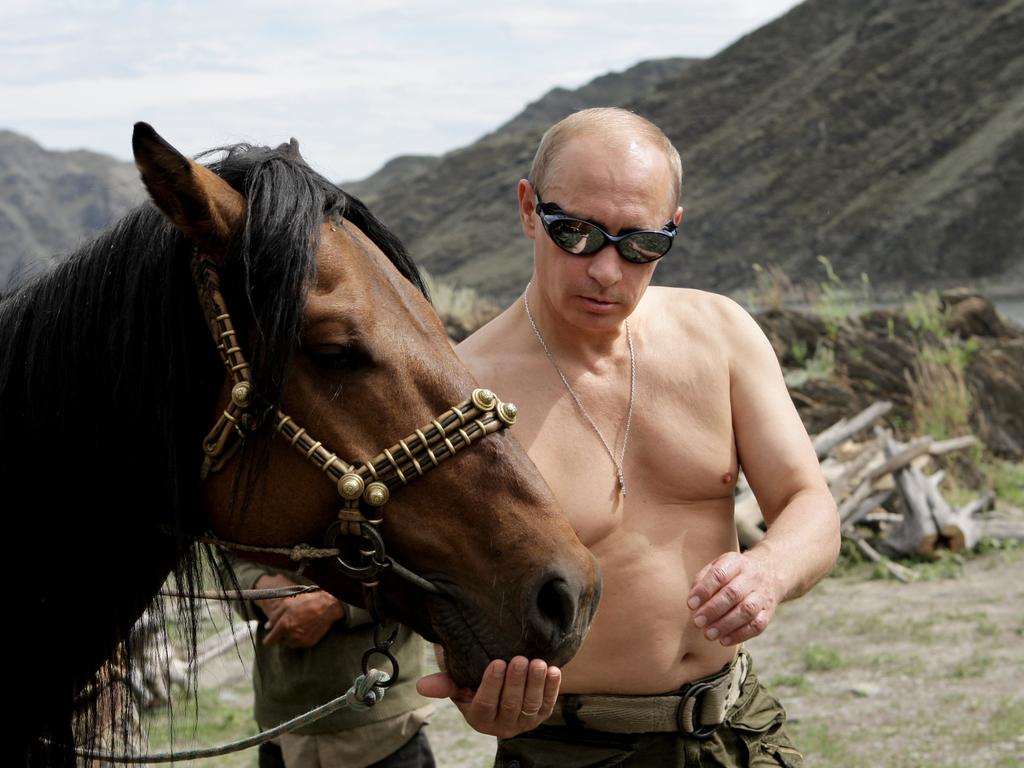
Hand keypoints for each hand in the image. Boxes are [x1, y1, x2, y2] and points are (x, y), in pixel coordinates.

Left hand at [254, 574, 343, 648]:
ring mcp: (301, 640)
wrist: (327, 607)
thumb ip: (274, 616)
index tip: (269, 636)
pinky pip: (300, 644)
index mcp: (284, 625)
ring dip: (290, 638)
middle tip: (287, 625)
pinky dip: (299, 639)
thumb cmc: (307, 602)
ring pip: (289, 644)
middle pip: (280, 643)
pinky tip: (304, 628)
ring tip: (296, 626)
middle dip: (281, 636)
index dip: (268, 639)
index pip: (269, 642)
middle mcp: (291, 635)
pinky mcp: (309, 643)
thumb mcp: (287, 603)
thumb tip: (268, 627)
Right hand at [417, 654, 560, 737]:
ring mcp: (523, 722)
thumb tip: (422, 686)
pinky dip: (551, 688)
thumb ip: (445, 684)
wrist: (503, 683)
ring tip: (537, 663)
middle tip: (519, 659)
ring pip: (530, 705)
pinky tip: (553, 671)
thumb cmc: (475, 681)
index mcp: (479, 718)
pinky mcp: (541, 715)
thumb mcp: (459, 683)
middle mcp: (502, 725)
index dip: (491, 685)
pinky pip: (547, 704)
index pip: (485, 704)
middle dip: (516, 681)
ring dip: (535, 684)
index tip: (496, 662)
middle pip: (510, 704)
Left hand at [687, 551, 780, 645]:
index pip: (719, 574)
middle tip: (697, 622)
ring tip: (708, 634)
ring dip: (725, 625)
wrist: (769, 573)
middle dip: (713, 610)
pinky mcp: (768, 612)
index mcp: (736, 562)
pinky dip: (739, 635)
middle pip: (733, 593)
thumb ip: (702, 580)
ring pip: (746, 610)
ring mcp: (762, 595)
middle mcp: (752, 577)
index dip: (704, 590)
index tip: (691, 604)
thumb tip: (692, 601)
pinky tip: (724, 640)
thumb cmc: (732, 574)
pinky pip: (757, 625)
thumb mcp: (717, 566)